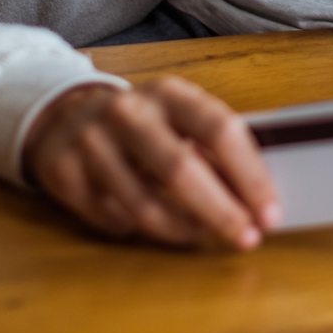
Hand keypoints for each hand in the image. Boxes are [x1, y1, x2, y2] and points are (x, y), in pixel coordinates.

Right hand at [22, 77, 278, 248]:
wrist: (65, 115)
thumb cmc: (142, 123)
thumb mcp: (179, 116)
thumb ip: (216, 147)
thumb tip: (261, 194)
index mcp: (168, 93)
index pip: (219, 130)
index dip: (249, 175)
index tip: (269, 213)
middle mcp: (128, 112)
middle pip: (180, 170)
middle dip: (220, 213)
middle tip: (246, 239)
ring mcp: (91, 141)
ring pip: (143, 207)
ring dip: (182, 231)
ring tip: (199, 234)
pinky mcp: (63, 172)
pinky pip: (112, 220)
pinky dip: (137, 230)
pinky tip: (147, 220)